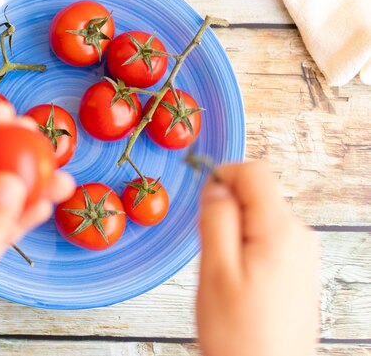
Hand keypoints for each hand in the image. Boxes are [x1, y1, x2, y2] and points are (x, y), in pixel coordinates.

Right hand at [197, 161, 318, 355]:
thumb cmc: (239, 335)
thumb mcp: (216, 271)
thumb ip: (216, 219)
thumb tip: (216, 185)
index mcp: (280, 231)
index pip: (254, 171)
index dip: (223, 176)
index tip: (204, 200)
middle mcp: (299, 237)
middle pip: (258, 194)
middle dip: (227, 210)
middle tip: (212, 249)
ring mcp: (302, 255)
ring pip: (261, 217)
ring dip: (235, 232)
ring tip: (225, 272)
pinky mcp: (298, 270)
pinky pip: (269, 240)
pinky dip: (247, 249)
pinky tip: (239, 281)